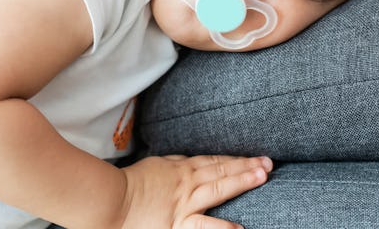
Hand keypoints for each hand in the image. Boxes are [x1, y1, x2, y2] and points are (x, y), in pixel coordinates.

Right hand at [118, 154, 272, 228]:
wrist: (110, 202)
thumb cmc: (129, 185)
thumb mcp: (156, 165)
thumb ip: (176, 163)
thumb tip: (192, 159)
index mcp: (181, 170)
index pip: (214, 162)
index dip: (237, 159)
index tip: (256, 158)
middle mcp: (187, 185)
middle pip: (221, 172)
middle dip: (247, 167)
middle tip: (268, 163)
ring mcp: (184, 205)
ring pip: (217, 190)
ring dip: (241, 183)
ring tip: (262, 177)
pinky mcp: (178, 226)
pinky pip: (203, 227)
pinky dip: (222, 228)